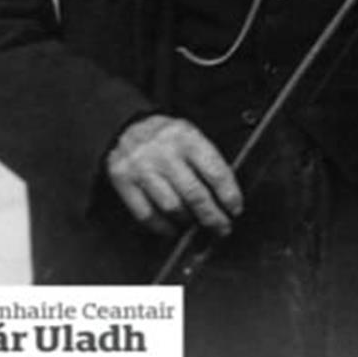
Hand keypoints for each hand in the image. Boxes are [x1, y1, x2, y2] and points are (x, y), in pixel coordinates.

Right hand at [104, 115, 241, 236]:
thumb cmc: (170, 138)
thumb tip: (227, 199)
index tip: (235, 210)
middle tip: (222, 229)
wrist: (130, 128)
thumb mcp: (192, 137)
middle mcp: (164, 151)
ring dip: (188, 222)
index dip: (229, 195)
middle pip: (194, 194)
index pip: (215, 172)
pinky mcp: (122, 180)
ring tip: (197, 226)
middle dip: (212, 217)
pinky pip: (145, 213)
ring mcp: (141, 166)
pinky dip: (161, 226)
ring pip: (171, 206)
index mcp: (188, 137)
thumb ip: (208, 163)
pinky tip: (172, 228)